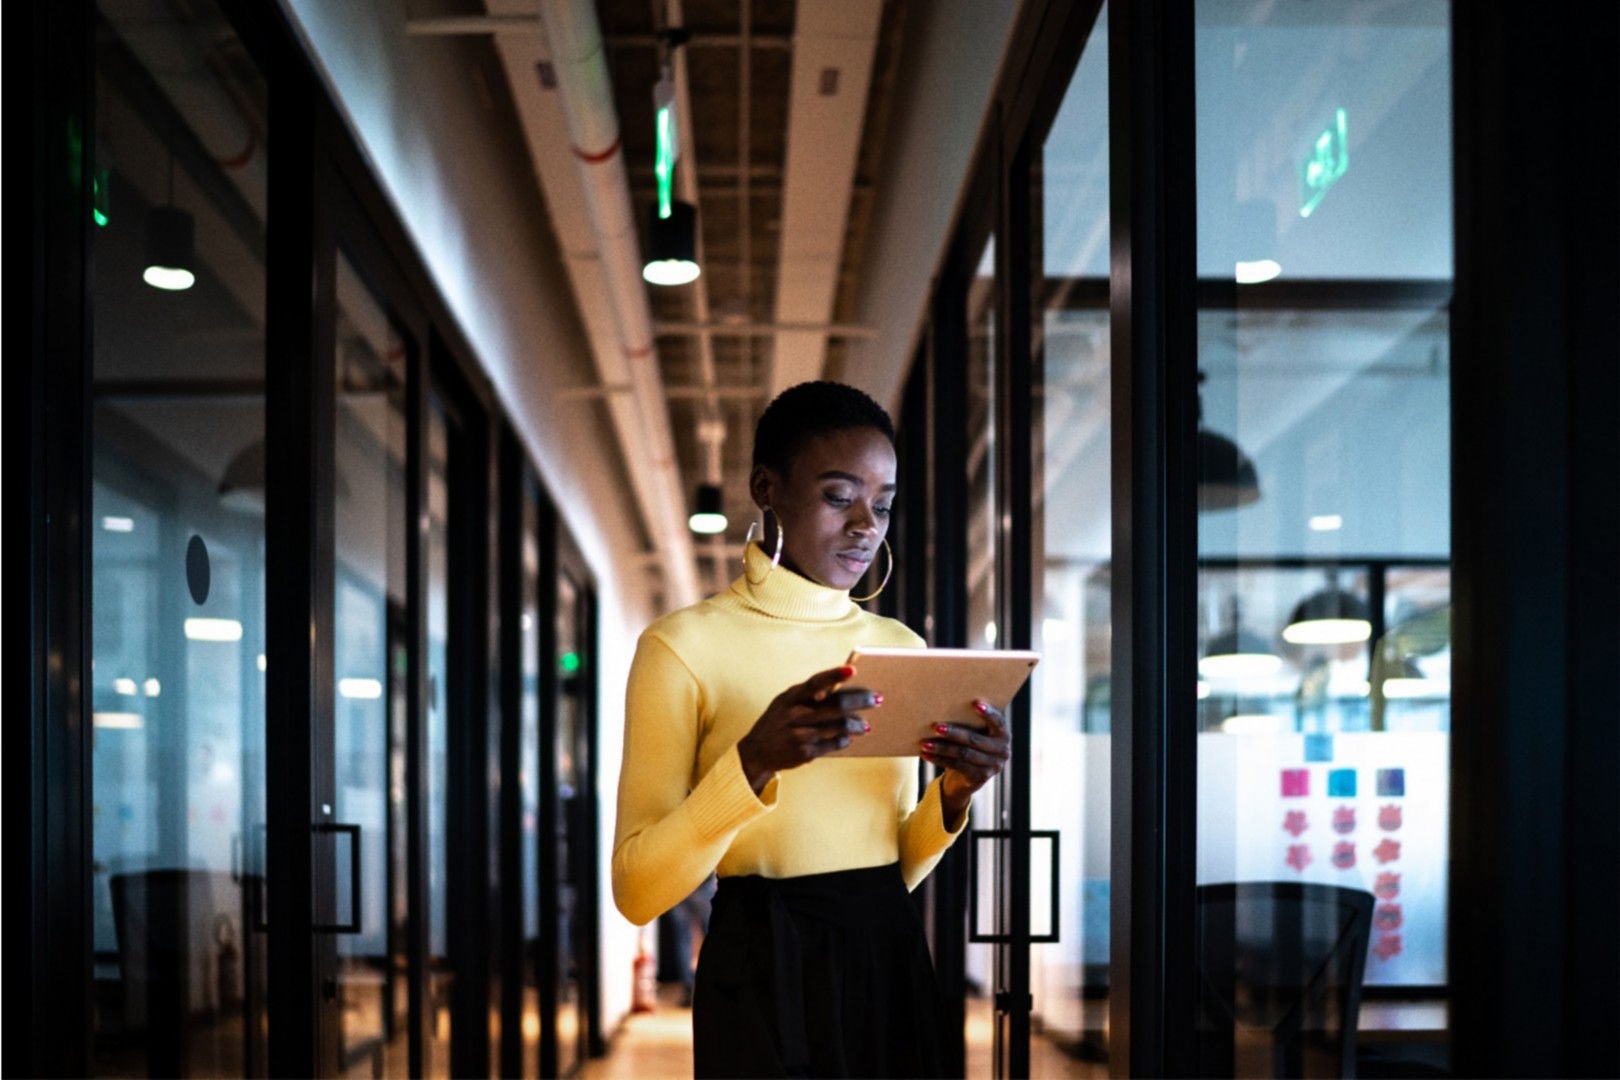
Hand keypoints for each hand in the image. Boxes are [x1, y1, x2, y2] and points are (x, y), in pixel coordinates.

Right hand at [736, 664, 879, 792]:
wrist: (757, 751)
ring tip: (866, 725)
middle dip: (860, 701)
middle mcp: (794, 715)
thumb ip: (808, 695)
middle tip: (877, 699)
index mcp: (790, 697)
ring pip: (838, 727)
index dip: (834, 675)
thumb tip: (843, 688)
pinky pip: (833, 745)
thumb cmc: (779, 720)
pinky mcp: (804, 753)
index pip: (815, 682)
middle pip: (835, 706)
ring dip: (857, 725)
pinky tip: (849, 738)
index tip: (853, 669)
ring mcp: (799, 735)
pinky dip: (844, 740)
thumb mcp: (785, 702)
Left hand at [920, 700, 1010, 828]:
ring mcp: (992, 766)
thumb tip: (943, 704)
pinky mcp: (980, 778)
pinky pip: (957, 766)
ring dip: (942, 748)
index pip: (998, 722)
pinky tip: (926, 755)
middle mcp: (1002, 751)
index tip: (974, 703)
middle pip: (975, 740)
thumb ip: (969, 720)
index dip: (988, 713)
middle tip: (936, 727)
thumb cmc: (970, 742)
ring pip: (963, 754)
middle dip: (954, 733)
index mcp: (1003, 734)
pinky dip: (939, 759)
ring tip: (925, 743)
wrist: (968, 774)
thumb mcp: (975, 731)